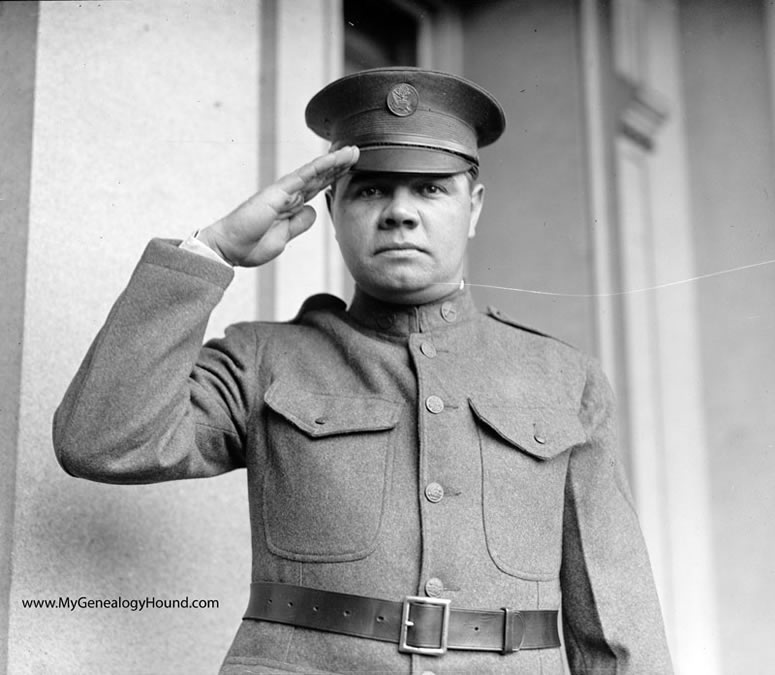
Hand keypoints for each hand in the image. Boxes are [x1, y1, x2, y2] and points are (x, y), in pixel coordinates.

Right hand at [198, 146, 358, 266]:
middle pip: (318, 177)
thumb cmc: (250, 245)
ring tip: (351, 151)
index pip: (316, 189)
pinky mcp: (277, 193)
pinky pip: (302, 177)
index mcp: (289, 206)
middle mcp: (287, 195)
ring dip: (333, 161)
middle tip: (356, 153)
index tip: (350, 170)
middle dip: (338, 165)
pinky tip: (332, 159)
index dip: (333, 178)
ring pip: (313, 173)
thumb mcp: (283, 238)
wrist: (229, 248)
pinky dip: (319, 167)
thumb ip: (298, 224)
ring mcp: (283, 192)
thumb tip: (313, 211)